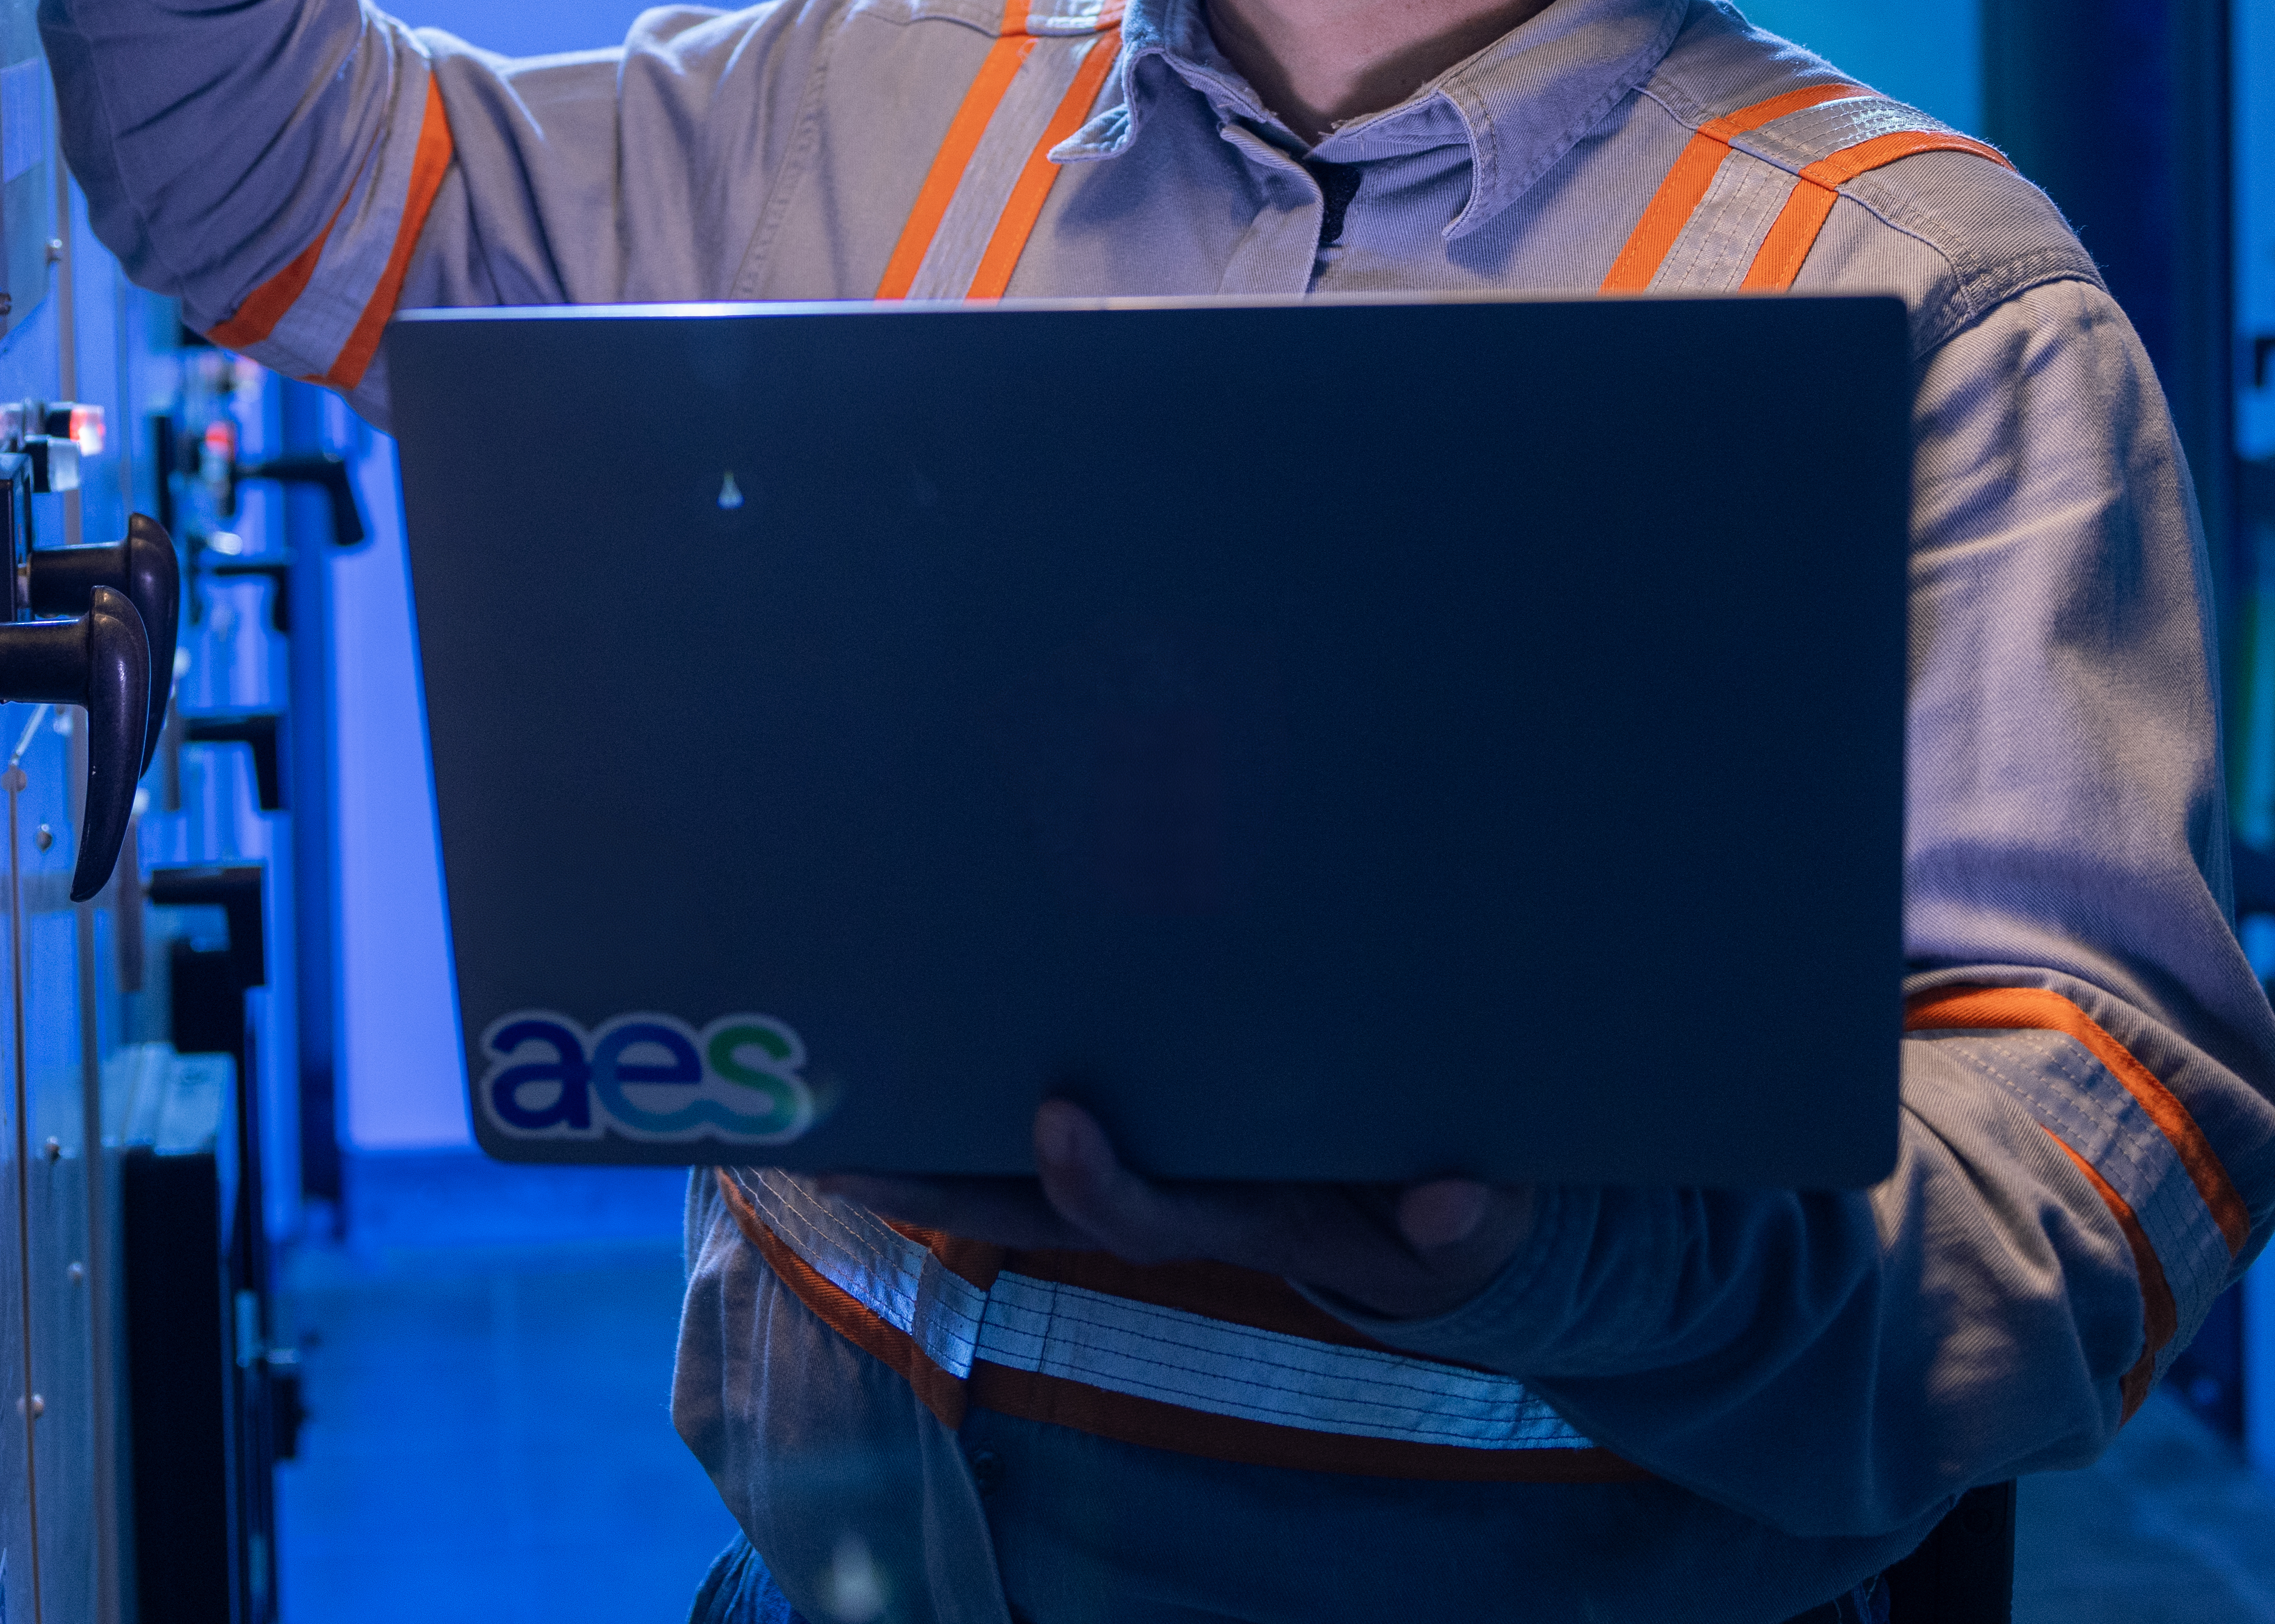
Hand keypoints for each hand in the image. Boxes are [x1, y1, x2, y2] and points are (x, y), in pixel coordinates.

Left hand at [818, 1099, 1537, 1323]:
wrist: (1429, 1225)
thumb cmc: (1437, 1209)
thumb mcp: (1463, 1221)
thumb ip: (1461, 1215)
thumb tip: (1455, 1206)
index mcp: (1237, 1215)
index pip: (1143, 1214)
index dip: (1098, 1181)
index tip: (1059, 1121)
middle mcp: (1168, 1194)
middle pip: (1022, 1205)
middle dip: (929, 1184)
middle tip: (831, 1151)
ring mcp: (1144, 1159)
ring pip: (1001, 1168)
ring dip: (912, 1144)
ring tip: (811, 1109)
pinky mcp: (1134, 1114)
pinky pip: (1019, 1124)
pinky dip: (951, 1103)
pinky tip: (883, 1049)